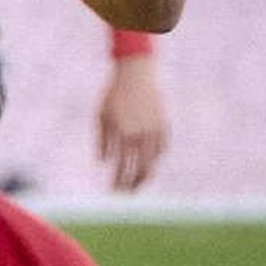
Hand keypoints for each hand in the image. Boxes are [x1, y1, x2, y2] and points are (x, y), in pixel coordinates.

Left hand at [96, 54, 168, 190]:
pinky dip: (156, 157)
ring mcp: (155, 130)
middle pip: (140, 169)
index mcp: (123, 134)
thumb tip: (104, 162)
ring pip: (153, 161)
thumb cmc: (114, 94)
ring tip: (138, 182)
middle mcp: (141, 134)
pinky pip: (162, 148)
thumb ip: (103, 141)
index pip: (121, 167)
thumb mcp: (102, 116)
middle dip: (133, 184)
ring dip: (145, 174)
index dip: (118, 181)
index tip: (114, 191)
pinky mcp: (164, 124)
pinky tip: (149, 163)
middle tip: (127, 193)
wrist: (137, 72)